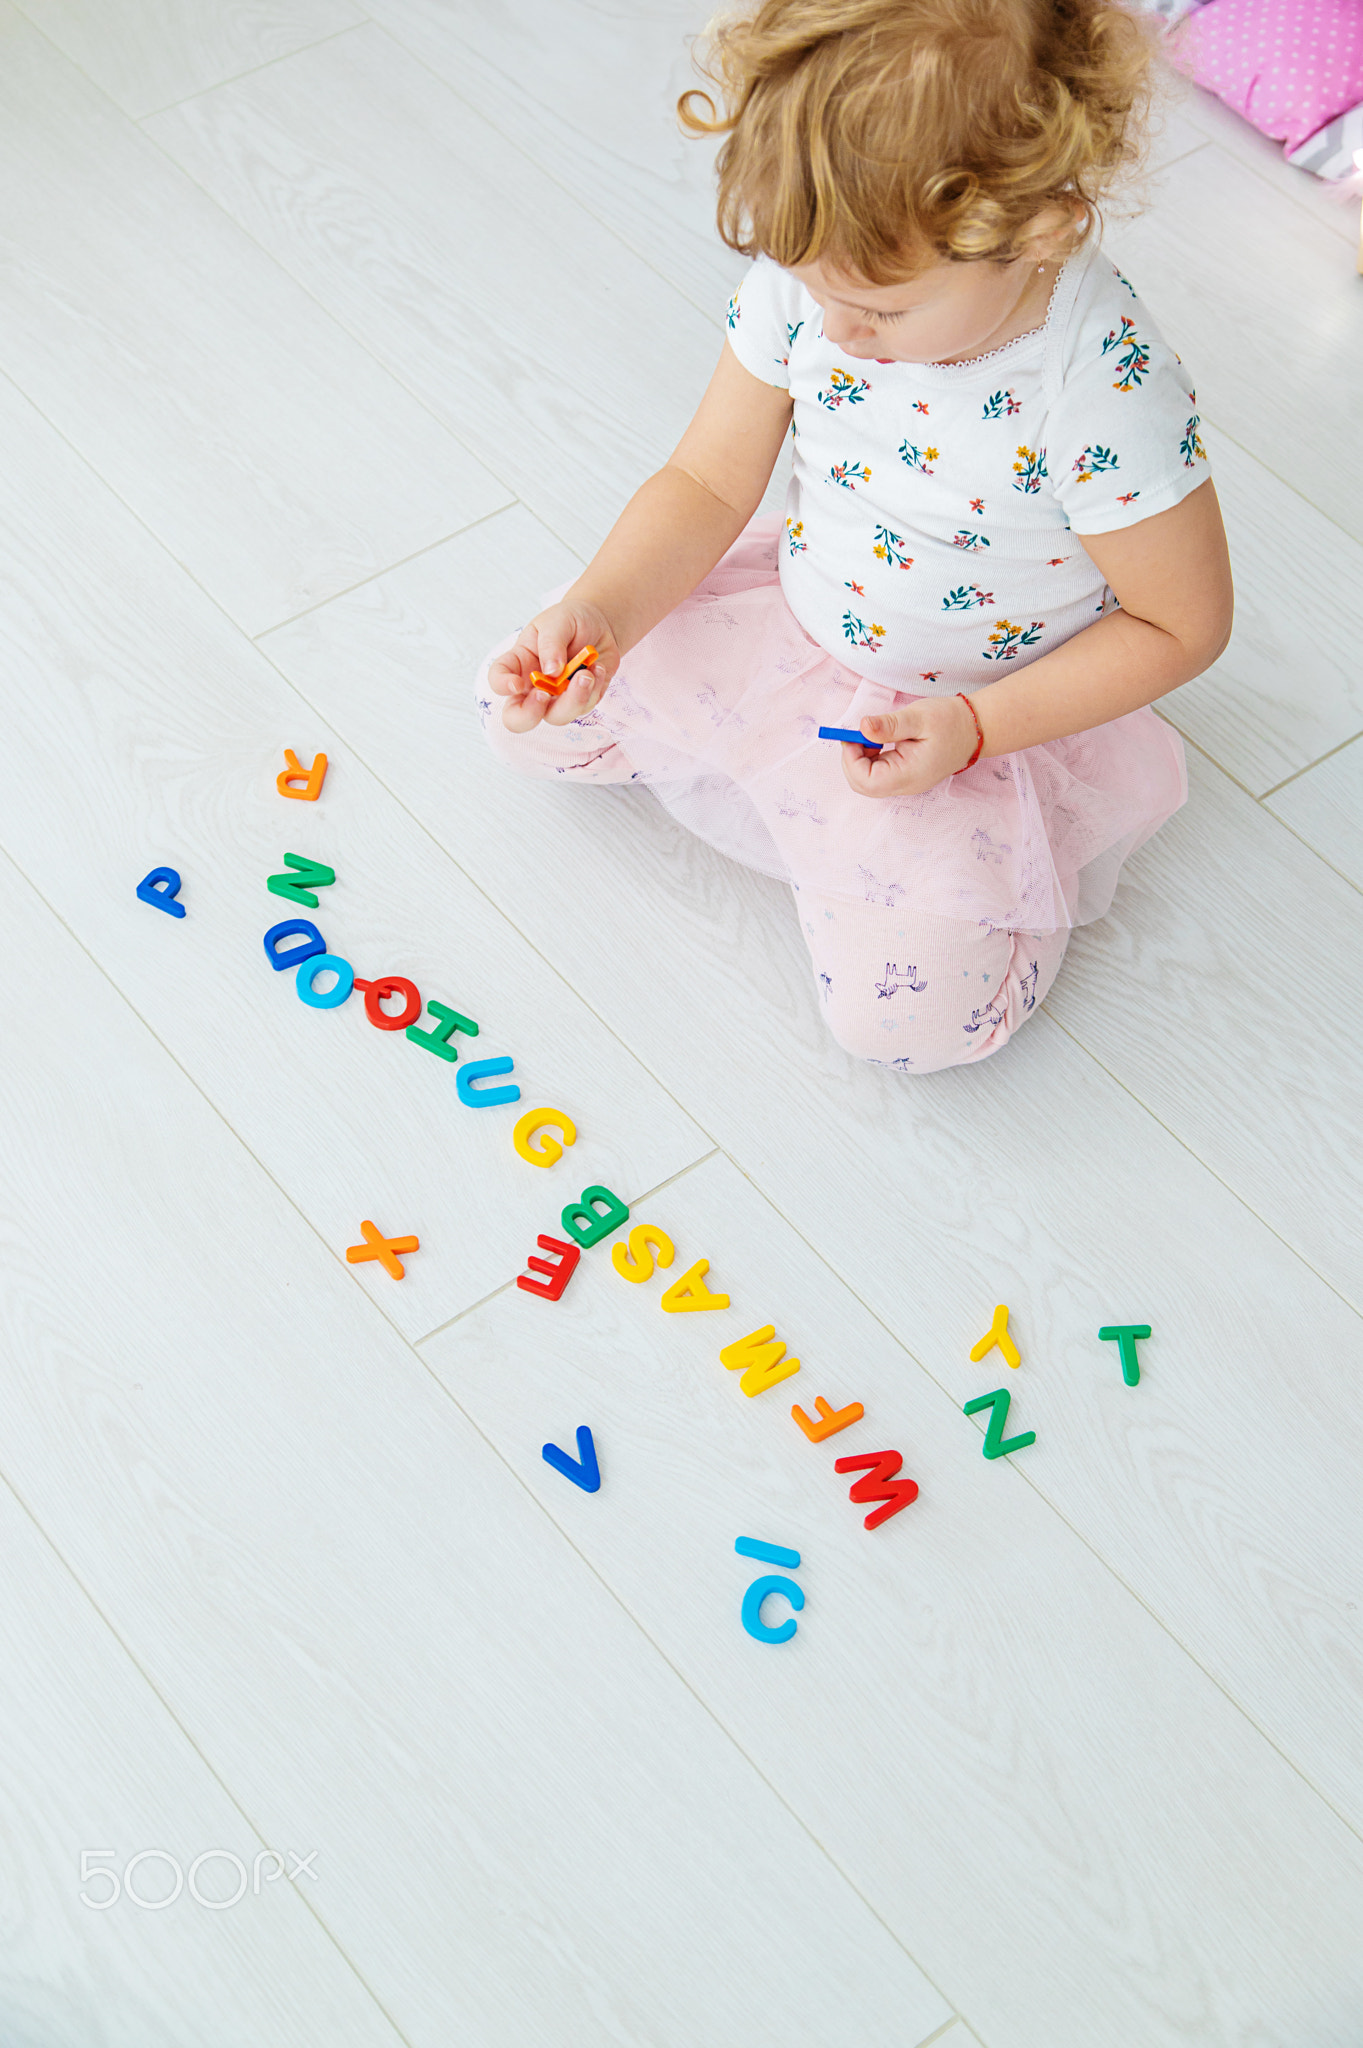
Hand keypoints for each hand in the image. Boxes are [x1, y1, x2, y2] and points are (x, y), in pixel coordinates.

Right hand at [488, 598, 620, 731]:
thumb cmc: (569, 620)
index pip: (498, 679)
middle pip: (517, 718)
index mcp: (519, 663)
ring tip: (587, 673)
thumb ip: (551, 644)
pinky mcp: (579, 702)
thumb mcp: (557, 622)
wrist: (599, 624)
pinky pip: (584, 707)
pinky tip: (597, 668)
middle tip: (544, 695)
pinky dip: (594, 689)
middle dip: (529, 714)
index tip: (516, 684)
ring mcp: (556, 698)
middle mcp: (533, 686)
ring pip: (556, 717)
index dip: (502, 686)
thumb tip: (551, 672)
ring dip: (574, 699)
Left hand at [839, 694, 980, 796]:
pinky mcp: (905, 776)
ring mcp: (905, 783)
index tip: (852, 736)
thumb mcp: (918, 717)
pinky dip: (871, 757)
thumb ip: (889, 726)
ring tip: (875, 735)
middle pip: (863, 785)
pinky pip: (879, 774)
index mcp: (908, 775)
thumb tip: (861, 727)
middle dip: (852, 760)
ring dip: (861, 758)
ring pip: (868, 780)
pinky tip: (881, 740)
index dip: (851, 760)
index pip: (865, 781)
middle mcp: (905, 785)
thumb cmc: (950, 721)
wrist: (976, 728)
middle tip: (859, 734)